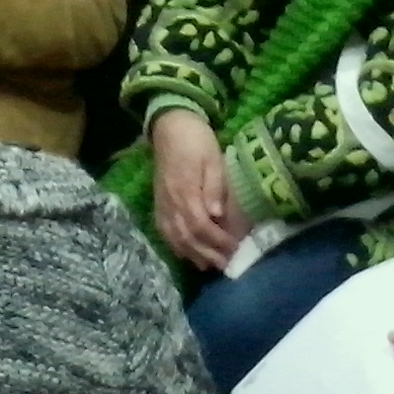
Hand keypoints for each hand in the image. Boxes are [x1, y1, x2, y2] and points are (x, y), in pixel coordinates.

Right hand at [151, 109, 246, 272]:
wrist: (169, 127)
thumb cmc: (196, 140)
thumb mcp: (213, 158)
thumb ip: (214, 187)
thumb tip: (217, 214)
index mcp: (185, 190)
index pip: (201, 225)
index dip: (217, 241)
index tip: (235, 250)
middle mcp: (170, 202)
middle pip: (187, 237)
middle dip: (208, 254)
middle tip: (227, 266)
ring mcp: (162, 205)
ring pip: (175, 238)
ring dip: (193, 255)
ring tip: (210, 266)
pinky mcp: (158, 204)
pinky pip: (165, 232)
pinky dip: (177, 247)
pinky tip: (188, 254)